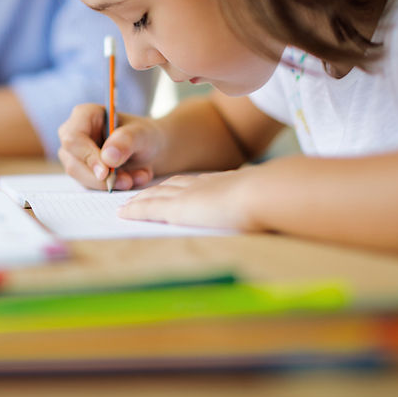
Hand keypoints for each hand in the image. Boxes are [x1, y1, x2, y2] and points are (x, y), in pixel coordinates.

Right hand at [57, 104, 162, 190]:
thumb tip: (107, 158)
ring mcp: (76, 156)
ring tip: (137, 177)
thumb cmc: (144, 135)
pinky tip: (133, 178)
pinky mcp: (83, 173)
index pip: (73, 139)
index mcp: (84, 115)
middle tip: (128, 181)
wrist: (150, 149)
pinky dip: (114, 187)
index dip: (87, 157)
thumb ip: (126, 141)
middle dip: (101, 178)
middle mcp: (74, 135)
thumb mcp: (142, 134)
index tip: (106, 172)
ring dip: (111, 184)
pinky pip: (92, 187)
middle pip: (74, 163)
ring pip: (82, 178)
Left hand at [119, 169, 259, 230]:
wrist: (263, 193)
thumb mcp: (266, 198)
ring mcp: (187, 195)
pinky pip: (149, 208)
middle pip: (170, 186)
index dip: (178, 187)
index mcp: (222, 183)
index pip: (194, 183)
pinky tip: (123, 213)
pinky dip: (135, 210)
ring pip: (156, 195)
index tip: (169, 190)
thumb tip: (274, 210)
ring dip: (140, 199)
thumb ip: (261, 203)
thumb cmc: (272, 199)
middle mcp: (201, 185)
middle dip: (154, 190)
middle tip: (140, 195)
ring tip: (128, 204)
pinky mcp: (177, 208)